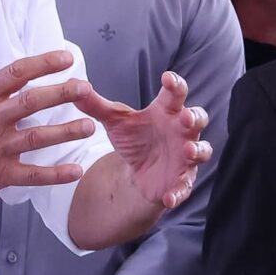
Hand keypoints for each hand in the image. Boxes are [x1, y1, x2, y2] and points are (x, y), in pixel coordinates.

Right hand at [0, 52, 99, 210]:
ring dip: (67, 131)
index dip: (44, 64)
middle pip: (33, 101)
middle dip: (63, 93)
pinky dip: (56, 175)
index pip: (16, 73)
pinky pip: (33, 175)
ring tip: (89, 127)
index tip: (66, 58)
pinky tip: (75, 171)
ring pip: (39, 136)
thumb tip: (16, 80)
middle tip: (85, 88)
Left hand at [68, 70, 207, 211]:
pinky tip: (169, 197)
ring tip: (189, 151)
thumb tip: (74, 88)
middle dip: (195, 117)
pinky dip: (179, 192)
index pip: (175, 94)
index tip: (167, 77)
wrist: (137, 172)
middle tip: (186, 117)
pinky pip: (185, 187)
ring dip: (198, 150)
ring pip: (202, 150)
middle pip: (197, 119)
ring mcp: (185, 156)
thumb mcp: (115, 122)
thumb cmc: (135, 138)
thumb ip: (96, 106)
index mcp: (166, 112)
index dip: (175, 84)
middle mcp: (181, 131)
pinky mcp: (181, 180)